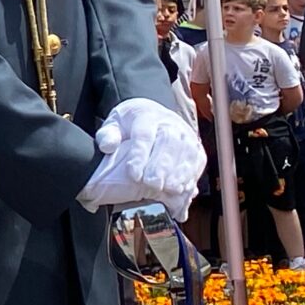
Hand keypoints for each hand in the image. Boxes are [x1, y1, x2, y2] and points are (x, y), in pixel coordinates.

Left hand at [80, 97, 204, 218]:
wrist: (153, 114)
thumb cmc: (131, 124)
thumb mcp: (114, 124)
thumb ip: (108, 135)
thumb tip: (107, 146)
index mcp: (146, 116)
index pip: (144, 135)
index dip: (140, 156)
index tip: (133, 174)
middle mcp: (170, 123)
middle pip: (169, 143)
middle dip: (161, 166)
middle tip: (152, 185)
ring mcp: (186, 135)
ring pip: (186, 152)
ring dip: (179, 173)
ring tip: (168, 190)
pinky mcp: (196, 148)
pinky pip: (197, 162)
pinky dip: (191, 176)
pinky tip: (182, 190)